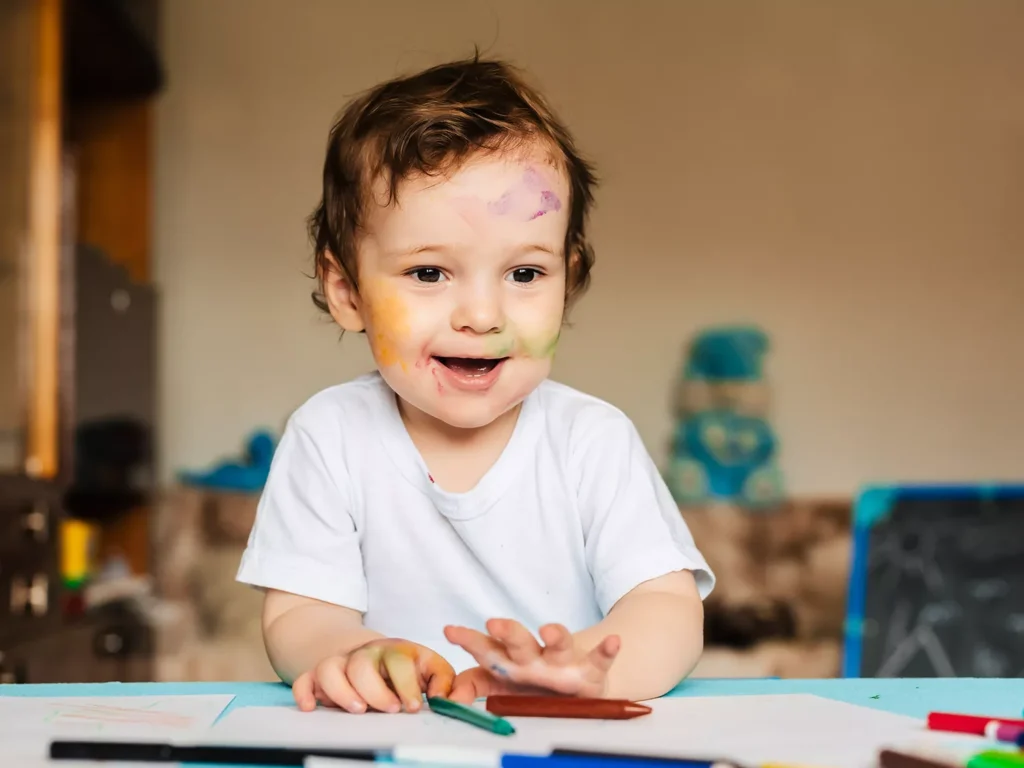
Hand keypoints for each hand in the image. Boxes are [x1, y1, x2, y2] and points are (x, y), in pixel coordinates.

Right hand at [292, 639, 454, 713]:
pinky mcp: (319, 676)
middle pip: (362, 664)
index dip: (406, 684)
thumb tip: (445, 699)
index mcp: (395, 650)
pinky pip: (304, 680)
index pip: (398, 660)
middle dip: (375, 690)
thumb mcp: (430, 666)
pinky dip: (304, 692)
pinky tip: (311, 708)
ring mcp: (340, 663)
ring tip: (358, 710)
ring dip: (341, 690)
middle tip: (389, 710)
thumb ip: (443, 680)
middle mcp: (365, 654)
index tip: (412, 707)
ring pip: (330, 669)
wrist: (373, 653)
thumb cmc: (406, 666)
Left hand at [443, 619, 619, 702]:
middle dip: (508, 630)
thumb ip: (473, 686)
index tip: (449, 631)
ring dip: (555, 634)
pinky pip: (601, 659)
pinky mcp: (591, 671)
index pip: (486, 648)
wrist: (575, 688)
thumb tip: (446, 697)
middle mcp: (536, 657)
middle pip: (520, 641)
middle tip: (493, 622)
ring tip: (549, 629)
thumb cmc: (531, 684)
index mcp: (511, 661)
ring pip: (559, 644)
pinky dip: (607, 651)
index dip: (468, 639)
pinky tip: (613, 641)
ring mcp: (564, 661)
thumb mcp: (500, 686)